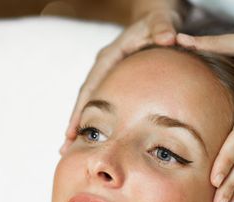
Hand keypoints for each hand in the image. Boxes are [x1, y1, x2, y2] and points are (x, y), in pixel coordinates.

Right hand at [59, 6, 181, 154]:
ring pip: (90, 102)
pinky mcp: (115, 80)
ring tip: (70, 150)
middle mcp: (104, 67)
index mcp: (109, 57)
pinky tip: (97, 139)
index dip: (80, 110)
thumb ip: (163, 27)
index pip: (90, 87)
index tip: (71, 131)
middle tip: (64, 149)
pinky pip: (102, 102)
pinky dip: (97, 120)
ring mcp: (108, 75)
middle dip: (74, 123)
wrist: (160, 19)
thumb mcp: (162, 20)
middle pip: (84, 98)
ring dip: (81, 125)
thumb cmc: (159, 20)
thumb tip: (169, 38)